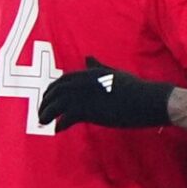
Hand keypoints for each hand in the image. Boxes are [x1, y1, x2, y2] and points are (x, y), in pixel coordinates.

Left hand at [37, 57, 175, 130]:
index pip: (62, 81)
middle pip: (55, 92)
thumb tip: (87, 57)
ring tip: (43, 123)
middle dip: (45, 102)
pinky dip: (59, 125)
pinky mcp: (87, 111)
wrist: (145, 100)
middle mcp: (81, 82)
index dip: (52, 91)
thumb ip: (97, 66)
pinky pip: (65, 118)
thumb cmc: (133, 87)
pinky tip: (57, 130)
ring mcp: (83, 96)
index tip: (47, 99)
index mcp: (87, 73)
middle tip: (41, 114)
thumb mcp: (112, 73)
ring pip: (56, 105)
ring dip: (46, 114)